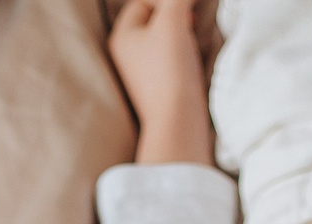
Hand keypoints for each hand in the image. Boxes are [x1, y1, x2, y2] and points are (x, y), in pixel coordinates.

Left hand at [108, 0, 215, 164]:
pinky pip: (171, 58)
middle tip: (188, 26)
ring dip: (181, 35)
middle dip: (174, 17)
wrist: (178, 122)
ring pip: (164, 38)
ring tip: (189, 45)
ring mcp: (143, 72)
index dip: (167, 1)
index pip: (143, 1)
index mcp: (121, 36)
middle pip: (153, 19)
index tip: (185, 14)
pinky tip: (191, 63)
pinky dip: (183, 54)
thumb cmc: (170, 71)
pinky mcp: (159, 86)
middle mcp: (126, 54)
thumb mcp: (172, 21)